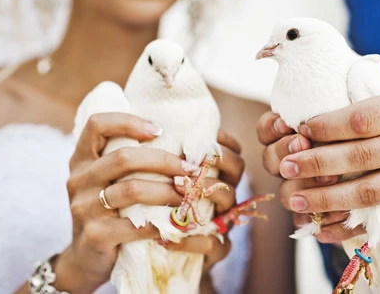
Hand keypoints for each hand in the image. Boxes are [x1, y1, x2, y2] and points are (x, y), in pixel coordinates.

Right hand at [54, 114, 242, 292]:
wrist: (85, 259)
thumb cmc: (108, 211)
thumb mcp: (107, 182)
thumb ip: (126, 162)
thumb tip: (177, 140)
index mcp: (81, 159)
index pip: (97, 125)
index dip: (128, 121)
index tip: (160, 129)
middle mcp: (78, 179)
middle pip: (123, 157)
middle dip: (164, 160)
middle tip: (191, 169)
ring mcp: (83, 208)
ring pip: (131, 190)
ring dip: (167, 191)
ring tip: (189, 195)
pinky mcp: (95, 235)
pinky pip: (134, 225)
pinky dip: (161, 223)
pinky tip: (179, 223)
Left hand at [167, 130, 244, 272]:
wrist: (155, 254)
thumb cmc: (155, 208)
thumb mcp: (161, 181)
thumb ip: (162, 159)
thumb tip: (143, 126)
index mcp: (217, 176)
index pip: (231, 151)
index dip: (221, 141)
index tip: (201, 135)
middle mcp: (224, 195)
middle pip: (235, 169)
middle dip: (215, 160)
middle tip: (188, 157)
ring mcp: (222, 222)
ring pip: (228, 200)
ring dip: (203, 192)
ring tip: (177, 189)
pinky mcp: (214, 251)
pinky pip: (213, 245)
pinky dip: (190, 241)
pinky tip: (167, 238)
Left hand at [267, 86, 379, 242]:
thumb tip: (341, 76)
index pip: (362, 118)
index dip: (327, 125)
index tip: (301, 129)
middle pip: (359, 156)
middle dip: (316, 163)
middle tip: (285, 167)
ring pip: (368, 191)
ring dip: (326, 199)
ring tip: (296, 200)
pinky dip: (352, 226)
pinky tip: (325, 229)